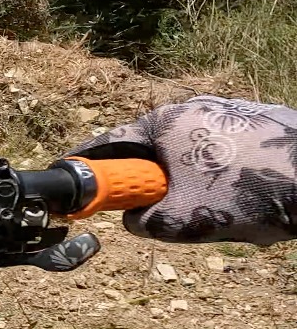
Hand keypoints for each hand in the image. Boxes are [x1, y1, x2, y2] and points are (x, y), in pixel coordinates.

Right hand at [71, 96, 296, 243]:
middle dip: (150, 179)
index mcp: (164, 122)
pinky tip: (246, 196)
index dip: (87, 164)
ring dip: (191, 178)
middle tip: (156, 208)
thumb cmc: (247, 193)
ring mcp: (228, 111)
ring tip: (218, 209)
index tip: (68, 174)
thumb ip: (142, 220)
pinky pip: (224, 150)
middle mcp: (192, 108)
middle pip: (153, 148)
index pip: (109, 143)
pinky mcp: (259, 121)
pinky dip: (223, 173)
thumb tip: (133, 218)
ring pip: (192, 152)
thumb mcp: (182, 221)